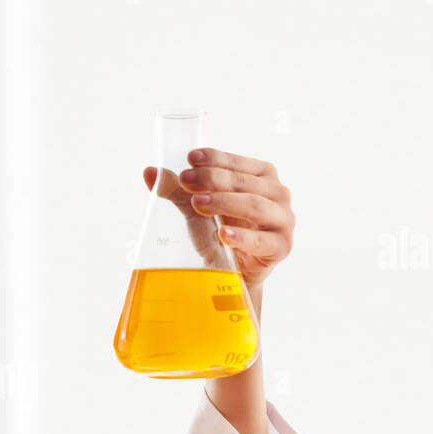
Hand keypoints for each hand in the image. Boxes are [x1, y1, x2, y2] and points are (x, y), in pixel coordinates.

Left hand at [142, 148, 293, 290]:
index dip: (214, 159)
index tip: (190, 158)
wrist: (232, 275)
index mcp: (261, 176)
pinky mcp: (281, 247)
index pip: (237, 162)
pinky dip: (241, 237)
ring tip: (198, 203)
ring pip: (255, 206)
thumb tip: (149, 172)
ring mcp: (283, 220)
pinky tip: (222, 235)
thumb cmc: (218, 235)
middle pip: (244, 182)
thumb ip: (176, 190)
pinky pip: (262, 241)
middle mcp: (277, 193)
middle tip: (186, 180)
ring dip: (225, 202)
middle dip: (213, 179)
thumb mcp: (196, 209)